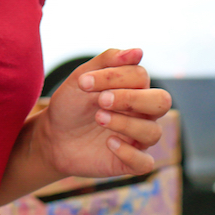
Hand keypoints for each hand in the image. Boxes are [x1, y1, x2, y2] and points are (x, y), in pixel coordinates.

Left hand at [39, 48, 172, 178]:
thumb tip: (138, 51)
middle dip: (132, 99)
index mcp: (134, 89)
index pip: (141, 76)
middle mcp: (142, 113)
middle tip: (101, 100)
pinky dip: (130, 153)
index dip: (115, 77)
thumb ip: (107, 61)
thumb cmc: (70, 105)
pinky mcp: (129, 162)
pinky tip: (109, 143)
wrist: (52, 136)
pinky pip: (145, 163)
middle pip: (162, 102)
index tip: (84, 82)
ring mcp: (138, 139)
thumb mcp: (82, 78)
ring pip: (153, 132)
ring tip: (98, 119)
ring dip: (125, 123)